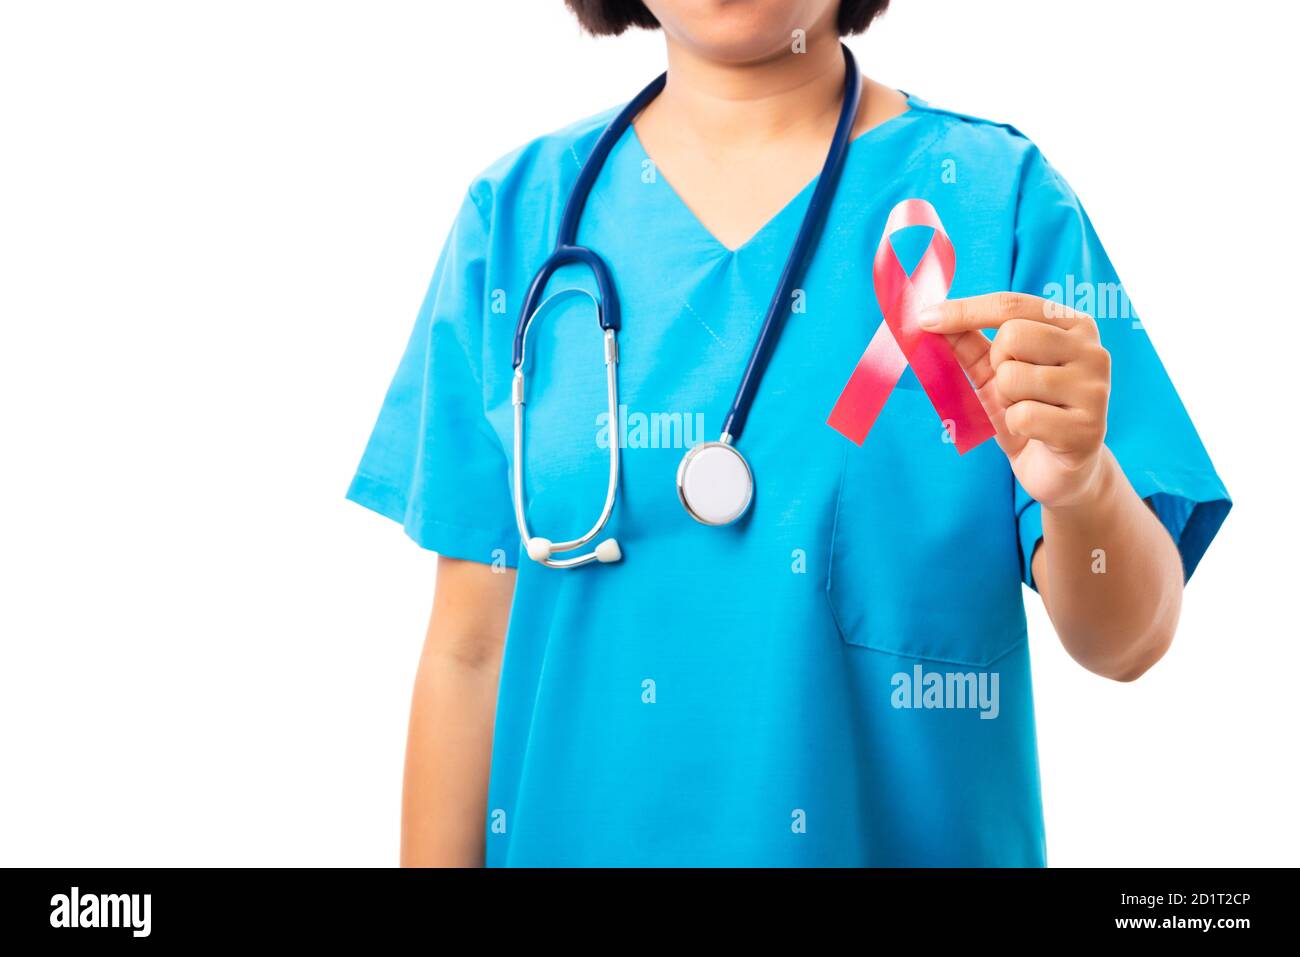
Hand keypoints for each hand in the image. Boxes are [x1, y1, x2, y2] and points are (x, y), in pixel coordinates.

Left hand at [918, 292, 1110, 508]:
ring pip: (1013, 377)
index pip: (1011, 305)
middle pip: (1012, 336)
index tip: (925, 319)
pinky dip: (1016, 426)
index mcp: (1073, 326)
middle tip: (1012, 388)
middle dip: (996, 366)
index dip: (964, 310)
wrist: (1059, 470)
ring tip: (1027, 411)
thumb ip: (968, 343)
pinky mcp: (1088, 429)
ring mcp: (1095, 389)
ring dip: (1006, 400)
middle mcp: (1093, 350)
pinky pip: (1023, 416)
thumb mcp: (993, 373)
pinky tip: (1036, 434)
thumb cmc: (1028, 411)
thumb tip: (930, 318)